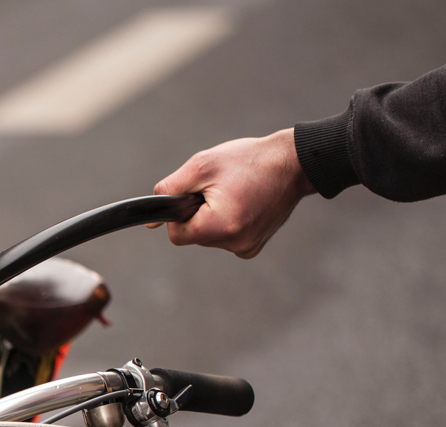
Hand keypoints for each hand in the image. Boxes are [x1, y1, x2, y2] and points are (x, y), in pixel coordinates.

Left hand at [148, 128, 315, 258]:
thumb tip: (151, 220)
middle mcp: (236, 244)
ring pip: (210, 238)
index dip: (180, 215)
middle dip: (198, 214)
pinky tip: (244, 204)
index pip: (178, 235)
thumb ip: (170, 191)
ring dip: (213, 217)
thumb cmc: (248, 160)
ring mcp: (247, 247)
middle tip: (220, 190)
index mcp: (221, 226)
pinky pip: (226, 239)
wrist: (294, 163)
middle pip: (194, 237)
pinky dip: (228, 223)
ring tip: (234, 193)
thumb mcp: (201, 166)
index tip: (195, 197)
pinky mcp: (254, 246)